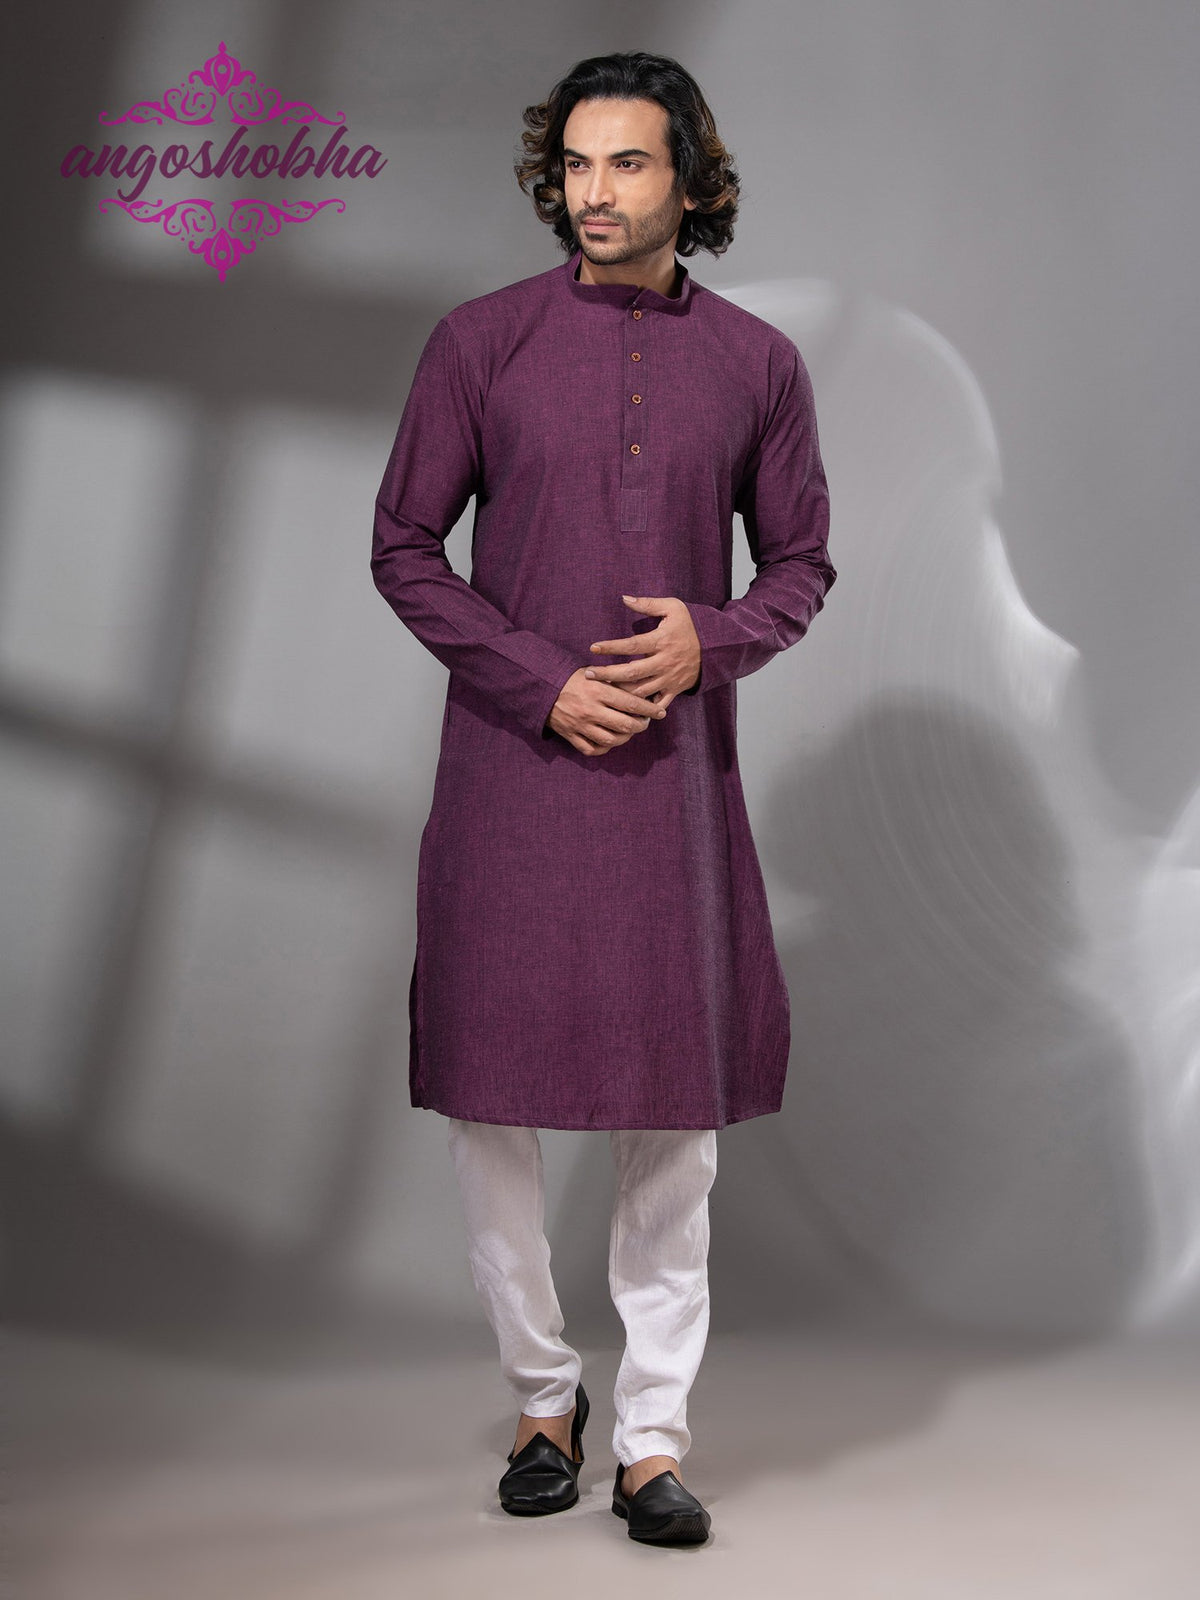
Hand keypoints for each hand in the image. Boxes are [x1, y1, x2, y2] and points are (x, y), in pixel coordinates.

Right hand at [546, 667, 667, 755]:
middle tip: (646, 722)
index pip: (631, 703)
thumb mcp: (594, 673)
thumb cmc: (572, 678)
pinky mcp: (570, 735)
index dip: (649, 710)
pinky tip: (610, 742)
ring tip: (630, 732)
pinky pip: (591, 749)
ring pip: (611, 740)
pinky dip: (603, 748)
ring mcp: (580, 725)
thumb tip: (641, 687)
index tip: (661, 712)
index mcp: (598, 691)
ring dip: (625, 738)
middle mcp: (591, 710)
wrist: (541, 687)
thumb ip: (615, 681)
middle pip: (625, 725)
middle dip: (641, 726)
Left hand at [584, 595, 700, 709]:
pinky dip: (643, 709)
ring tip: (601, 691)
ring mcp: (669, 678)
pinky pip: (657, 704)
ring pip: (641, 691)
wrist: (717, 646)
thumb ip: (648, 604)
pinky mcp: (675, 689)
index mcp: (661, 641)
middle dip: (608, 674)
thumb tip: (624, 598)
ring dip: (620, 693)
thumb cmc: (691, 624)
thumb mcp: (673, 607)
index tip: (593, 647)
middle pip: (632, 672)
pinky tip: (626, 710)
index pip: (632, 645)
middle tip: (588, 674)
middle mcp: (664, 662)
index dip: (611, 647)